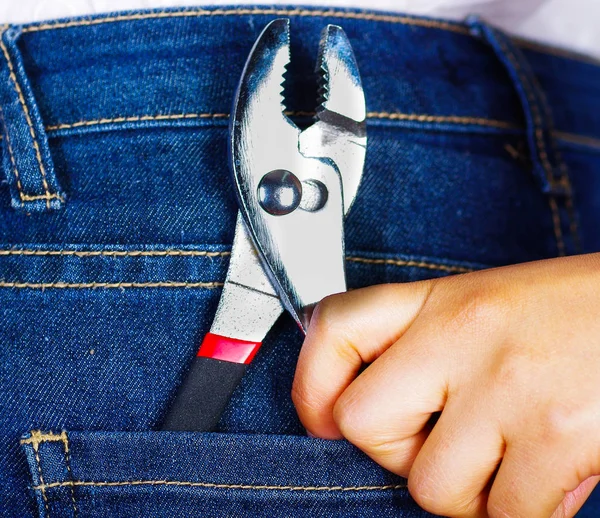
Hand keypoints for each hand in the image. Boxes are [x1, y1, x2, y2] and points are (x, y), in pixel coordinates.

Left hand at [292, 254, 599, 517]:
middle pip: (364, 424)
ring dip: (469, 494)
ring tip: (511, 458)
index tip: (322, 415)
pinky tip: (548, 475)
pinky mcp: (558, 437)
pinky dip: (522, 513)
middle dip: (397, 454)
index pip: (336, 327)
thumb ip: (423, 348)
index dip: (312, 381)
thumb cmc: (574, 313)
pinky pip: (505, 517)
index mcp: (442, 300)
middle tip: (446, 442)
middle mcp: (463, 335)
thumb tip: (357, 409)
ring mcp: (508, 386)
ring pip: (433, 489)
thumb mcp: (486, 307)